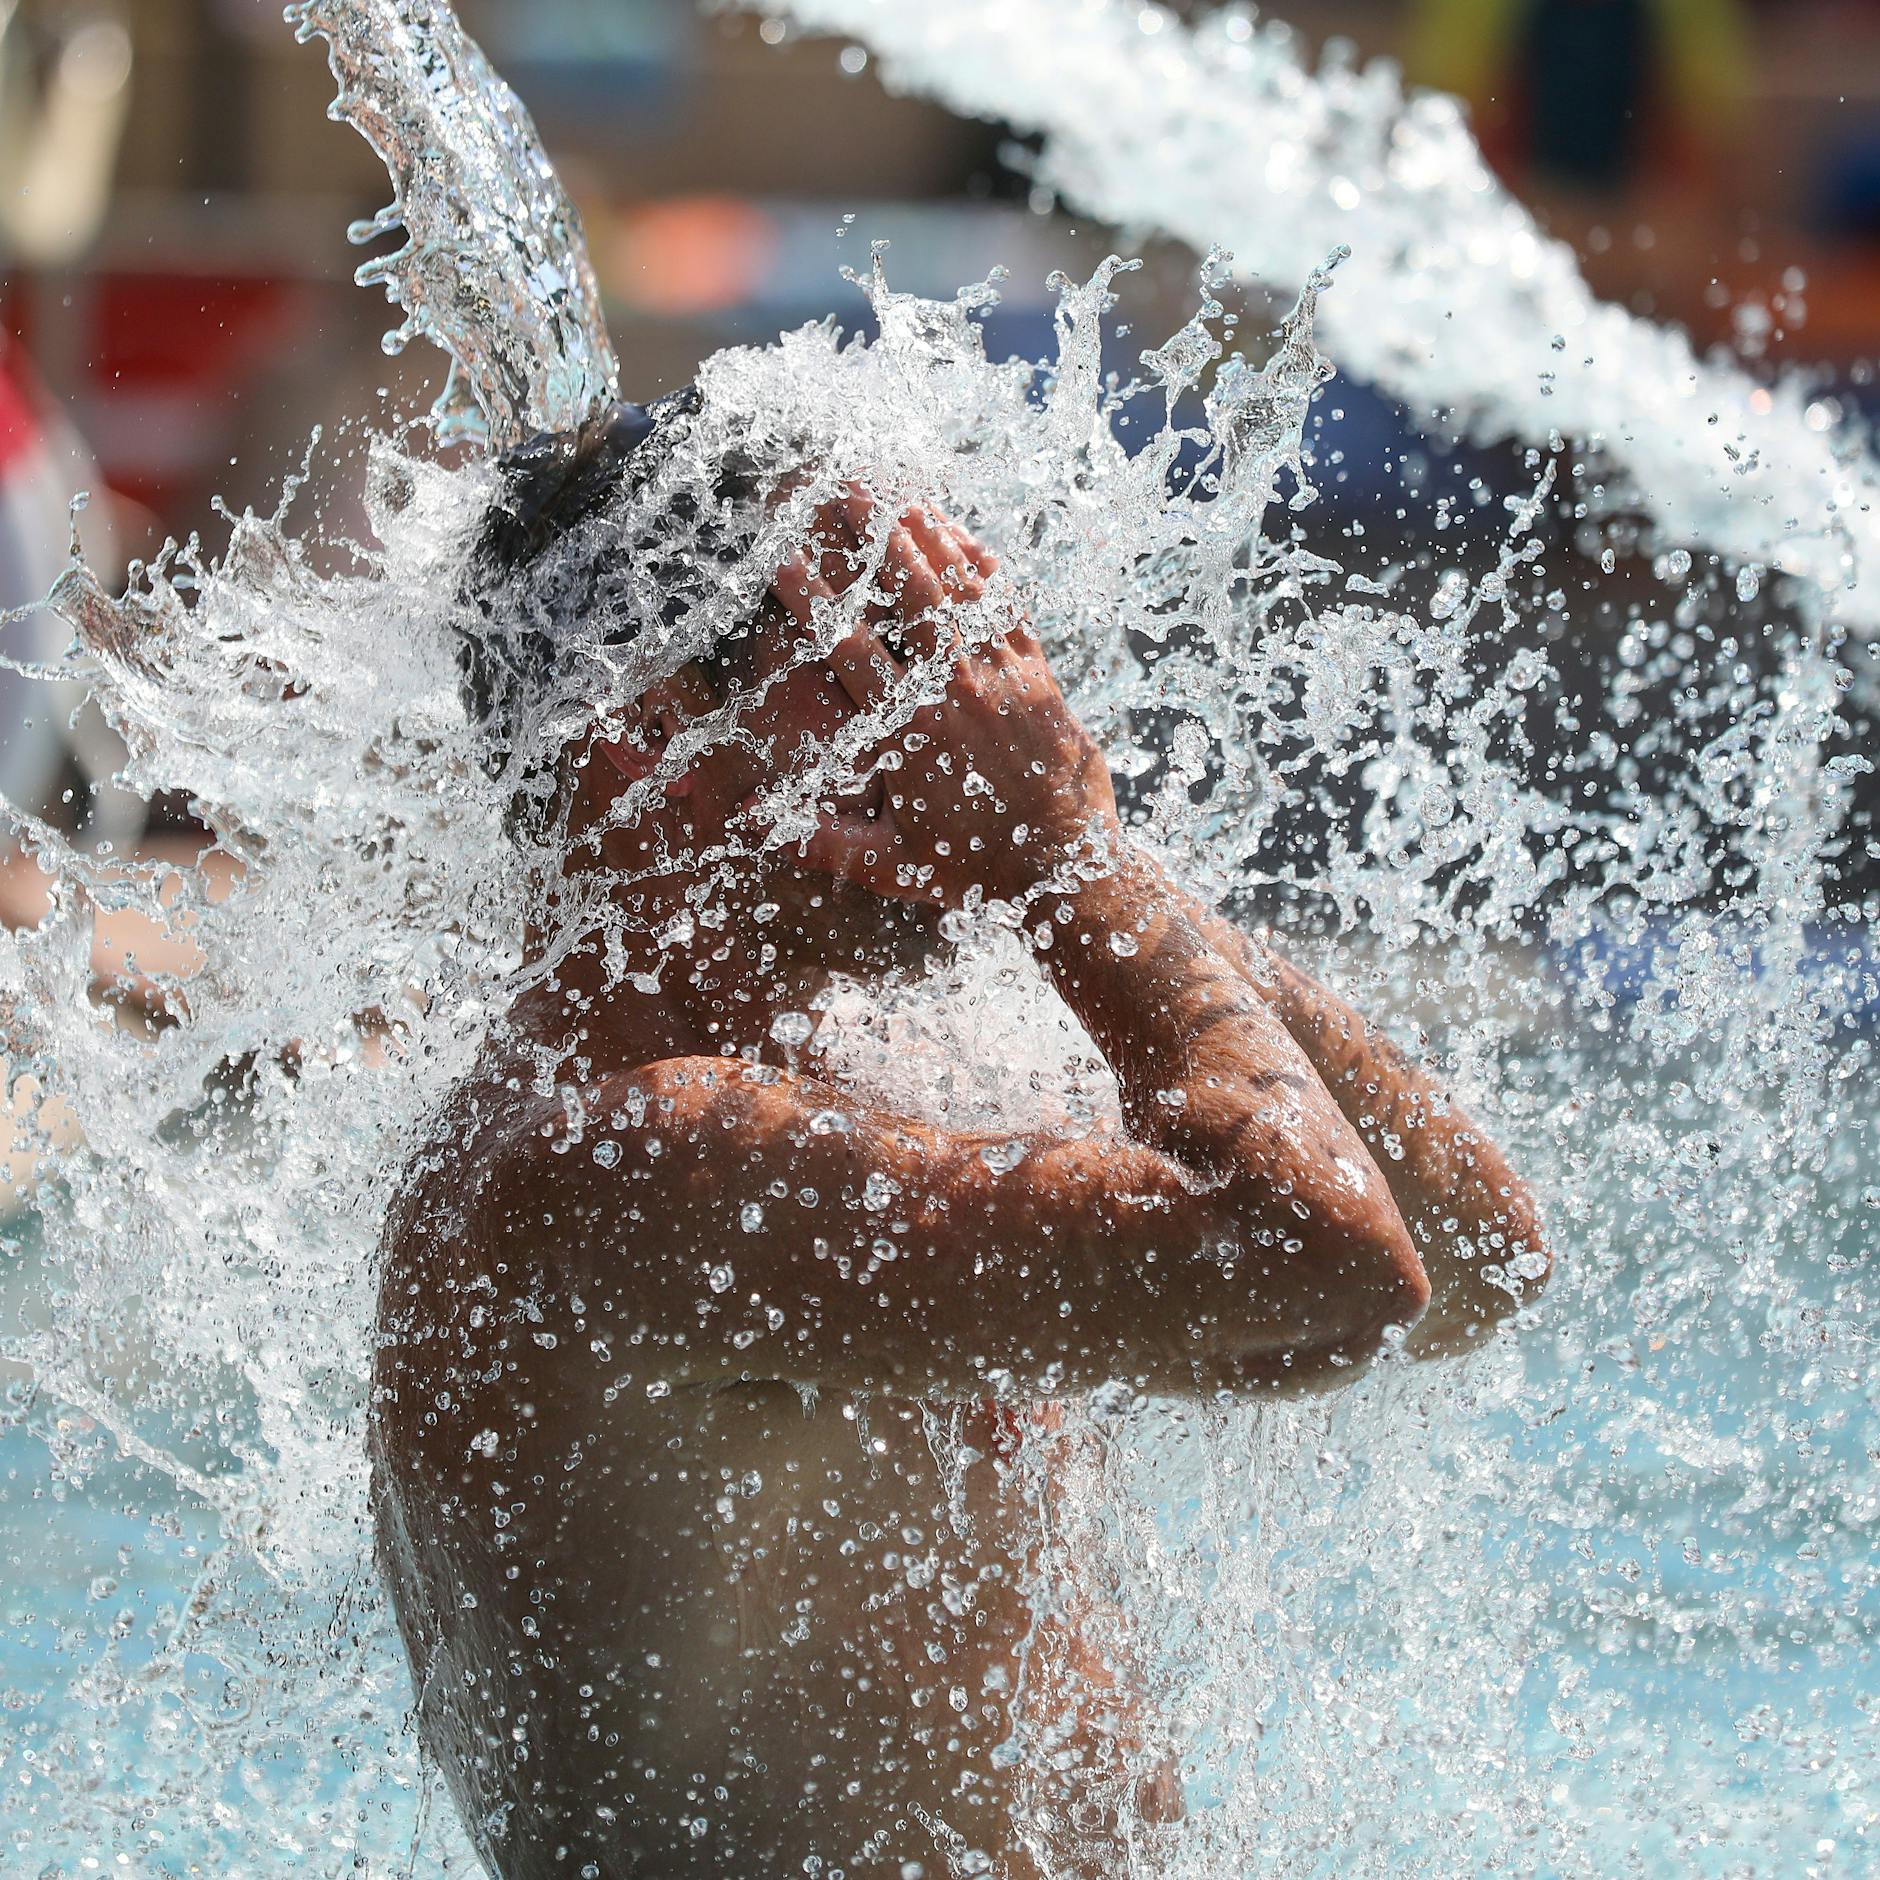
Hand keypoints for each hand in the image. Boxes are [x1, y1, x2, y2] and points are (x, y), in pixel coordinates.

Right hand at [769, 488, 1119, 907]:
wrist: (1065, 867)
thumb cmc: (973, 869)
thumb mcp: (889, 864)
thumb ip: (819, 839)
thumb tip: (750, 823)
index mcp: (908, 730)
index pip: (846, 647)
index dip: (810, 597)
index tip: (780, 557)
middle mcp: (953, 690)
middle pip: (909, 594)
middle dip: (875, 538)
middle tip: (847, 491)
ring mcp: (1000, 677)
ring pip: (961, 591)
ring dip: (931, 540)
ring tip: (902, 499)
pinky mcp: (1038, 676)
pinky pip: (1010, 608)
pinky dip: (988, 571)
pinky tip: (969, 540)